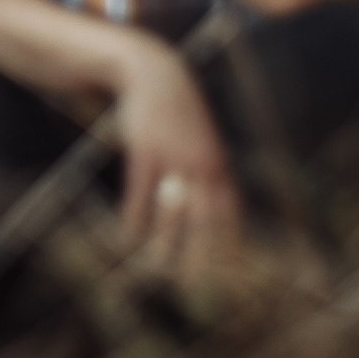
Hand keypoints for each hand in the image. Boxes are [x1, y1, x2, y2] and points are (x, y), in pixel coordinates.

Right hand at [110, 38, 242, 279]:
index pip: (230, 213)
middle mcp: (201, 164)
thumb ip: (210, 170)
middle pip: (204, 219)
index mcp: (218, 164)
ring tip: (156, 267)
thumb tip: (218, 202)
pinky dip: (135, 214)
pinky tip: (128, 234)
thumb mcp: (201, 140)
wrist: (156, 73)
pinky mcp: (146, 149)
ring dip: (163, 242)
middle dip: (201, 254)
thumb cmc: (179, 112)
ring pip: (171, 209)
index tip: (230, 275)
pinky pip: (141, 190)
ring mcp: (174, 157)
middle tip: (194, 284)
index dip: (231, 244)